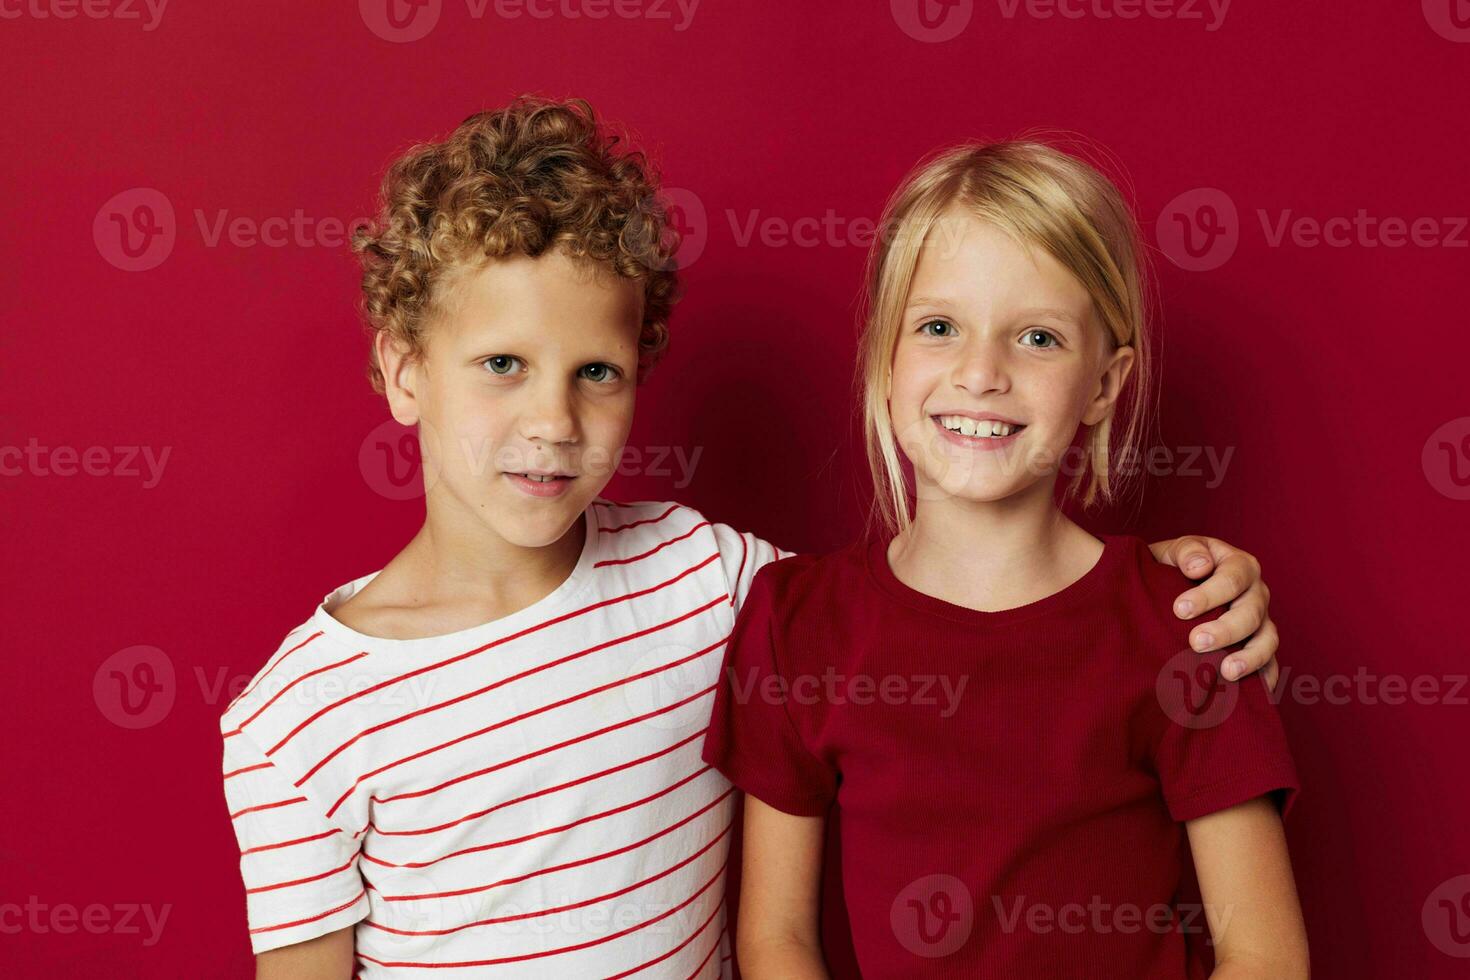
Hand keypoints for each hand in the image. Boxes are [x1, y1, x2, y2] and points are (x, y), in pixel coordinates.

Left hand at [1148, 536, 1278, 691]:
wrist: (1176, 584)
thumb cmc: (1176, 566)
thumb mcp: (1176, 550)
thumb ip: (1187, 551)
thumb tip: (1199, 566)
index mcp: (1239, 565)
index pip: (1232, 579)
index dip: (1208, 595)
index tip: (1180, 609)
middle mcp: (1256, 593)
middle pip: (1250, 613)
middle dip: (1224, 630)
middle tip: (1195, 642)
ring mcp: (1261, 621)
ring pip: (1267, 640)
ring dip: (1249, 657)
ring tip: (1226, 671)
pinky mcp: (1259, 646)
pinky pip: (1270, 663)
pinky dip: (1265, 677)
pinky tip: (1252, 693)